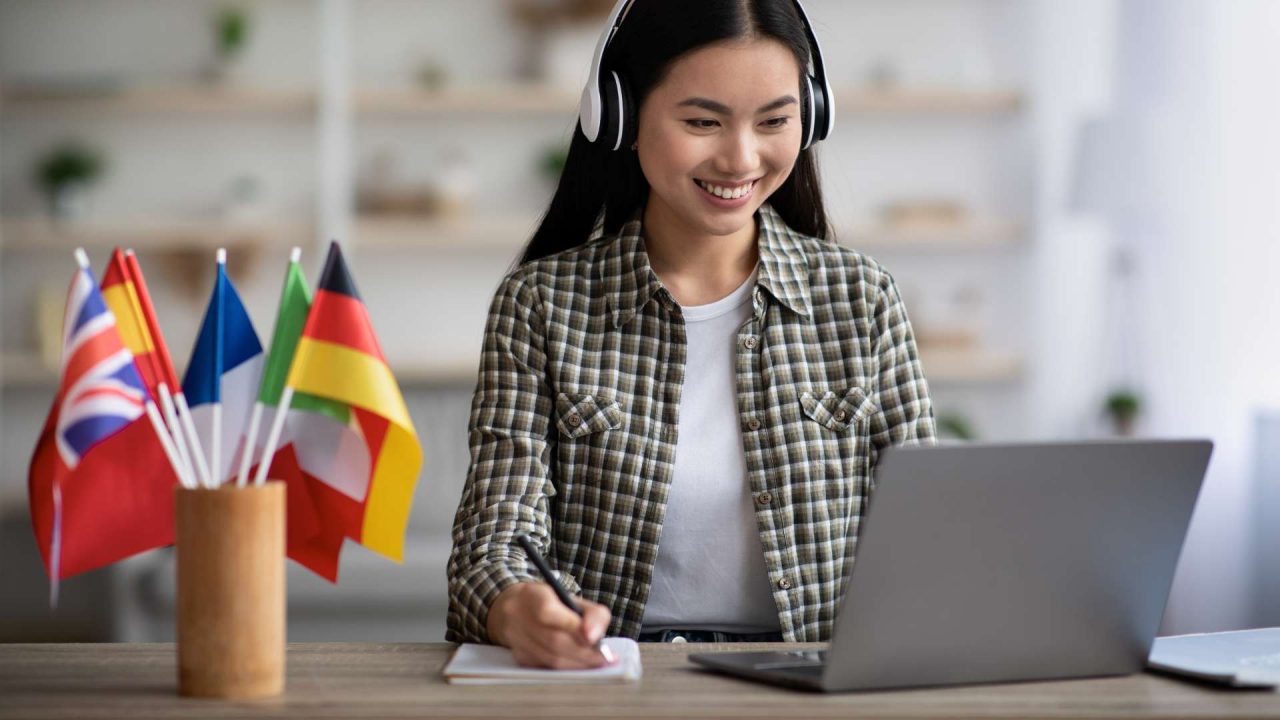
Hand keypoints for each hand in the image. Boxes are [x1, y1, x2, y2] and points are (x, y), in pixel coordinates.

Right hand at [486, 581, 613, 668]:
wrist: (513, 608)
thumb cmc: (549, 602)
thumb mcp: (571, 598)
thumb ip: (591, 614)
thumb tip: (596, 637)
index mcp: (532, 596)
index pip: (549, 613)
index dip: (572, 627)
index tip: (596, 639)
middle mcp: (518, 617)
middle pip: (553, 640)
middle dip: (584, 652)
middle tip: (606, 658)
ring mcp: (516, 639)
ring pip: (550, 658)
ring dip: (578, 663)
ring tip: (598, 663)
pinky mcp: (519, 657)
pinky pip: (546, 667)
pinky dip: (566, 669)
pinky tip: (580, 666)